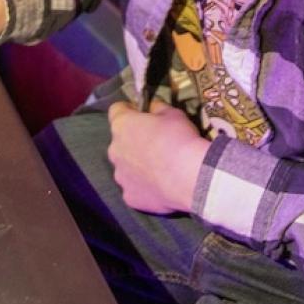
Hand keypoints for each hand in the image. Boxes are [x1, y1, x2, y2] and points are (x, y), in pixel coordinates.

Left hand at [107, 100, 210, 214]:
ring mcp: (120, 176)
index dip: (129, 110)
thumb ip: (159, 108)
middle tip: (155, 144)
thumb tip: (153, 107)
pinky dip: (144, 186)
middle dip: (133, 141)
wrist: (189, 177)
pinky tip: (160, 186)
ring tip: (160, 169)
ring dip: (137, 165)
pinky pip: (134, 188)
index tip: (142, 113)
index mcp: (122, 126)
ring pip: (125, 167)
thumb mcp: (173, 114)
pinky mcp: (129, 197)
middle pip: (120, 141)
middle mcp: (115, 150)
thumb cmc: (179, 138)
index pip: (116, 110)